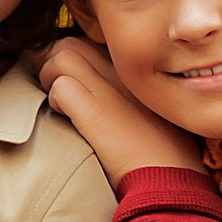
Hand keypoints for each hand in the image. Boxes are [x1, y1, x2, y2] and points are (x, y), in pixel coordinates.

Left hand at [36, 37, 206, 181]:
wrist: (172, 178)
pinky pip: (62, 87)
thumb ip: (129, 94)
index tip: (66, 78)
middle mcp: (124, 71)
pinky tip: (64, 118)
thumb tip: (102, 92)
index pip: (89, 43)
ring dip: (49, 77)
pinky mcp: (97, 112)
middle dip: (50, 62)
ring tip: (58, 103)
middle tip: (50, 88)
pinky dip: (55, 100)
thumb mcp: (154, 111)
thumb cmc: (164, 152)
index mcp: (137, 69)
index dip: (70, 59)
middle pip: (71, 43)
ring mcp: (110, 88)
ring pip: (61, 56)